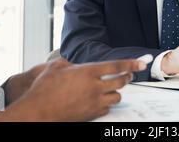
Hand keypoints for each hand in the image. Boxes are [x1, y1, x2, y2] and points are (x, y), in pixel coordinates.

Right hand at [0, 58, 145, 121]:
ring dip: (116, 92)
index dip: (131, 64)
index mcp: (87, 72)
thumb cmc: (42, 89)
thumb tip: (70, 63)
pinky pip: (106, 109)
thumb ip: (66, 62)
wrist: (37, 112)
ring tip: (112, 88)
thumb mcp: (54, 67)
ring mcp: (93, 102)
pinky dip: (106, 105)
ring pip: (116, 97)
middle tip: (128, 75)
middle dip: (127, 77)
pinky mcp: (91, 115)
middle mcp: (94, 87)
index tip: (141, 63)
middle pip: (120, 82)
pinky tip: (100, 102)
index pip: (116, 66)